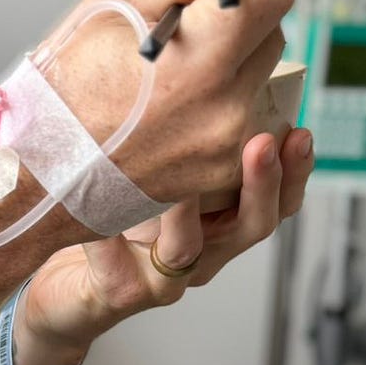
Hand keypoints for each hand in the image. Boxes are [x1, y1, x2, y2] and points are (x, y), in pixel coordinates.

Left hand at [17, 126, 314, 364]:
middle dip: (263, 184)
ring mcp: (164, 279)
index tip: (300, 132)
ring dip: (186, 211)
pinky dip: (105, 234)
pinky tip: (94, 210)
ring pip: (188, 251)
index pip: (277, 201)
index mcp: (221, 224)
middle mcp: (203, 254)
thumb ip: (182, 140)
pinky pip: (116, 262)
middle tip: (263, 144)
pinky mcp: (123, 294)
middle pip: (253, 227)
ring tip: (180, 181)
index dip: (294, 171)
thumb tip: (199, 71)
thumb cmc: (111, 220)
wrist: (66, 288)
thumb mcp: (151, 172)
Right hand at [34, 0, 293, 210]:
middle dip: (239, 22)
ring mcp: (225, 146)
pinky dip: (223, 107)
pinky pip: (247, 120)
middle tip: (182, 36)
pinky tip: (177, 112)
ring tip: (174, 79)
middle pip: (273, 33)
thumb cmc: (64, 89)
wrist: (39, 174)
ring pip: (262, 78)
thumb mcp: (117, 1)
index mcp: (199, 55)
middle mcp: (223, 106)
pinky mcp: (222, 172)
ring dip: (232, 66)